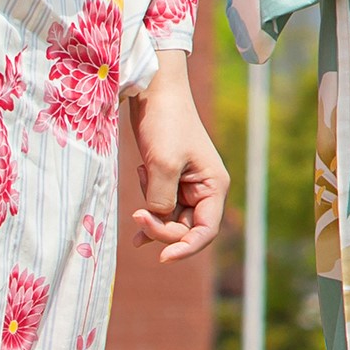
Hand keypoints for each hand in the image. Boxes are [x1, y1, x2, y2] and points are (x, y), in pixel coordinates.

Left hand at [124, 67, 229, 263]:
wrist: (154, 91)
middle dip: (161, 228)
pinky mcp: (169, 179)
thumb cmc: (165, 123)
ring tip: (139, 193)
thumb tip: (155, 219)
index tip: (162, 258)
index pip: (205, 231)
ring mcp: (186, 186)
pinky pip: (160, 207)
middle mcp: (204, 189)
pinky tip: (135, 213)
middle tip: (136, 216)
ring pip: (170, 219)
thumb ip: (160, 202)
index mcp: (214, 186)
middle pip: (185, 229)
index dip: (185, 248)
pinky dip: (147, 210)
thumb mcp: (162, 166)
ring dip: (151, 216)